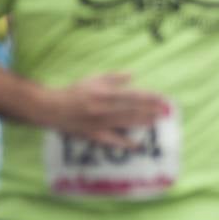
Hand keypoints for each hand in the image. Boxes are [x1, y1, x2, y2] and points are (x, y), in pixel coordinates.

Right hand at [40, 73, 169, 148]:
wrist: (52, 108)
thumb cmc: (75, 92)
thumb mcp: (94, 79)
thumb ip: (114, 77)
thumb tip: (133, 75)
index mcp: (104, 94)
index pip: (132, 95)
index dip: (149, 98)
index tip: (163, 99)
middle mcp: (103, 109)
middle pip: (133, 110)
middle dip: (151, 111)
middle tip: (166, 112)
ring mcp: (99, 123)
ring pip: (126, 123)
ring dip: (143, 123)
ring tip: (157, 122)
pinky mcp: (93, 135)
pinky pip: (112, 140)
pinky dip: (125, 143)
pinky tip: (137, 145)